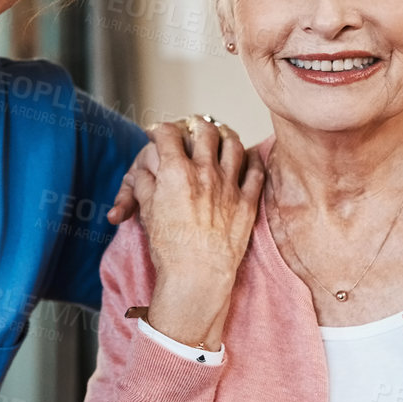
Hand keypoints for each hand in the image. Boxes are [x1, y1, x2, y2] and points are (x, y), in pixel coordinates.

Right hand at [124, 116, 263, 349]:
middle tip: (191, 128)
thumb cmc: (170, 249)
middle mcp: (204, 172)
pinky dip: (252, 160)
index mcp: (176, 172)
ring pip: (233, 144)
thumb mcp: (147, 211)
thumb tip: (148, 170)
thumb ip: (146, 183)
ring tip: (221, 136)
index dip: (159, 129)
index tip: (157, 132)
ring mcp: (229, 185)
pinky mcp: (247, 202)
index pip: (167, 134)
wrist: (197, 277)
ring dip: (225, 135)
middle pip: (204, 130)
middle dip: (194, 124)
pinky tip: (248, 158)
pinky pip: (256, 170)